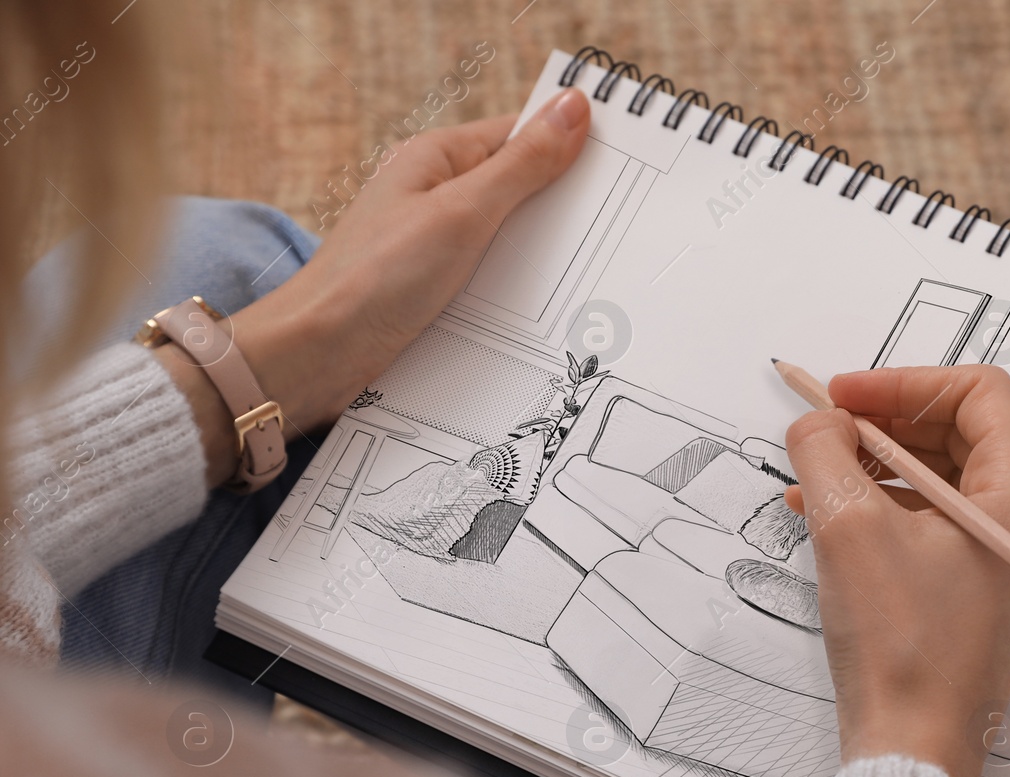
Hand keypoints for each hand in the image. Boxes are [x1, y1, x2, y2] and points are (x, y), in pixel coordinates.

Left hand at [159, 87, 590, 485]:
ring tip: (589, 269)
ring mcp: (432, 245)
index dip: (567, 145)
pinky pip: (491, 278)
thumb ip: (521, 166)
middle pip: (517, 187)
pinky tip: (546, 306)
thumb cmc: (372, 280)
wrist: (314, 357)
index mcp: (435, 160)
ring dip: (542, 253)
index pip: (518, 135)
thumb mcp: (462, 214)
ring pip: (508, 238)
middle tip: (617, 223)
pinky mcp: (433, 290)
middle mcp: (433, 197)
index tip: (619, 163)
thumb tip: (572, 109)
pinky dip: (519, 288)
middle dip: (562, 206)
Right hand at [782, 366, 1009, 776]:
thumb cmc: (900, 649)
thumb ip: (826, 449)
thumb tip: (818, 422)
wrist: (914, 751)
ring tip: (813, 478)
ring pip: (946, 481)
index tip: (844, 398)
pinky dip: (888, 510)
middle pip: (964, 435)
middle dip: (886, 424)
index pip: (978, 395)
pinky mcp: (986, 594)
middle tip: (825, 429)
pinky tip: (829, 519)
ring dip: (878, 468)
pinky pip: (939, 526)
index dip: (904, 384)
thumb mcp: (848, 526)